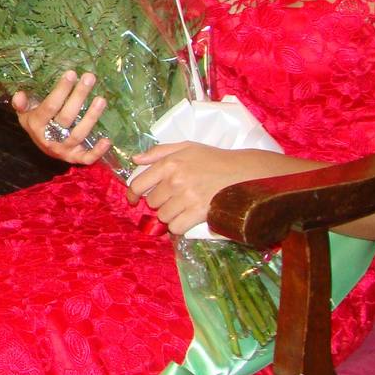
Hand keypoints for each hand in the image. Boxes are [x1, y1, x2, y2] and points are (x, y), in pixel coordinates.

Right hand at [13, 71, 110, 165]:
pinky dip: (97, 151)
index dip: (61, 91)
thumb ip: (21, 104)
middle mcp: (49, 139)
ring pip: (78, 134)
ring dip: (91, 117)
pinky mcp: (75, 158)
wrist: (43, 146)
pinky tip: (107, 140)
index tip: (72, 74)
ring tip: (101, 99)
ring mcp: (63, 150)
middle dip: (78, 96)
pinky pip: (87, 158)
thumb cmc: (37, 124)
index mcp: (36, 125)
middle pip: (66, 117)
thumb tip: (19, 95)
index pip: (50, 106)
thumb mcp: (25, 113)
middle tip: (89, 78)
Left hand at [126, 142, 241, 235]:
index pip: (138, 184)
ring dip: (168, 215)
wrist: (242, 172)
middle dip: (158, 202)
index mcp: (169, 164)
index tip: (133, 199)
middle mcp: (175, 181)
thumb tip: (136, 159)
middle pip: (152, 202)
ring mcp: (187, 198)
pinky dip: (178, 226)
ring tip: (181, 207)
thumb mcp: (186, 147)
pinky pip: (176, 227)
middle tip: (172, 198)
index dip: (133, 194)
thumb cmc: (213, 159)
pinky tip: (185, 218)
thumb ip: (158, 152)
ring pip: (163, 216)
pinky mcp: (199, 212)